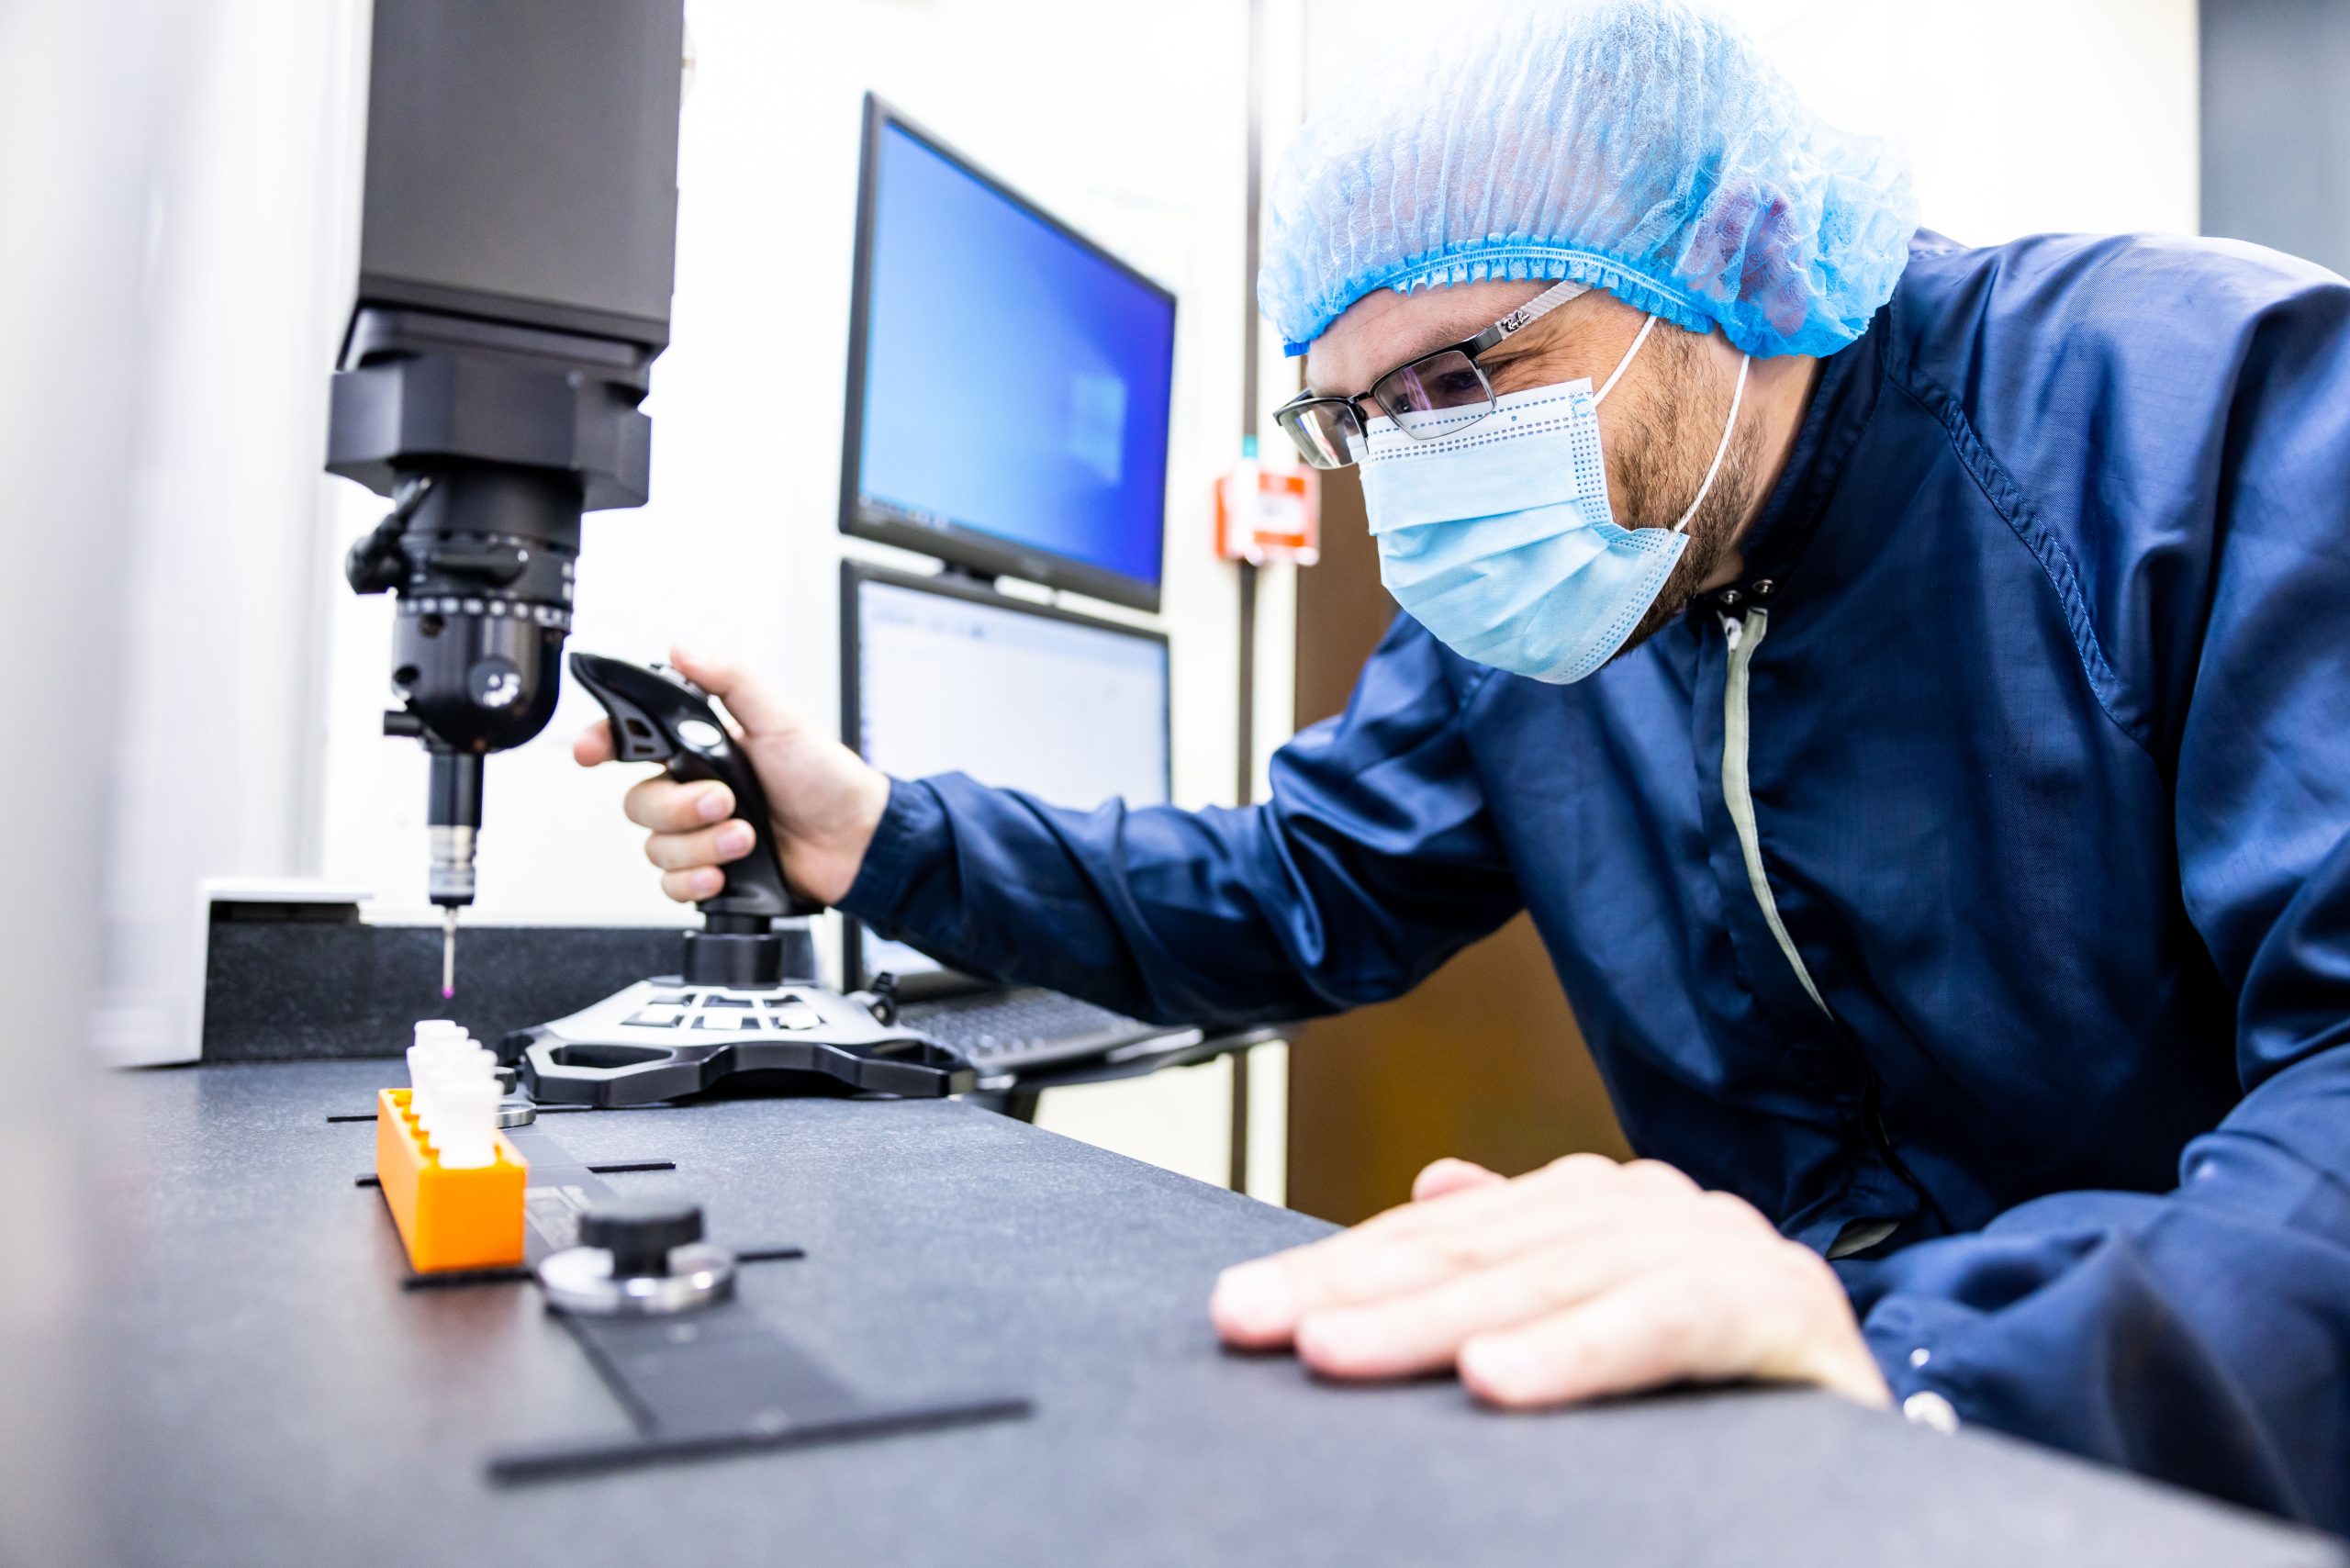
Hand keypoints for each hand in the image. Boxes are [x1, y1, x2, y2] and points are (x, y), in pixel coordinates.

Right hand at [573, 647, 891, 907]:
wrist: (856, 841)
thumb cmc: (826, 777)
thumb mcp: (780, 719)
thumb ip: (731, 681)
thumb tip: (682, 648)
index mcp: (700, 746)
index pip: (631, 739)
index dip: (601, 743)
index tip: (592, 752)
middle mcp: (694, 789)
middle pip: (639, 801)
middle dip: (681, 806)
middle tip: (726, 801)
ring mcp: (701, 833)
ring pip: (655, 845)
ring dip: (701, 844)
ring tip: (747, 837)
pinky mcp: (712, 870)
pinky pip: (672, 883)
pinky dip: (696, 879)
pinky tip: (727, 871)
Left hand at [1209, 1153, 1889, 1410]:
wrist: (1878, 1448)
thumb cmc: (1720, 1386)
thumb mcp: (1602, 1316)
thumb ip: (1520, 1256)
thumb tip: (1434, 1189)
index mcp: (1599, 1207)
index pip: (1441, 1238)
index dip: (1334, 1269)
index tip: (1239, 1310)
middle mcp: (1651, 1210)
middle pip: (1476, 1255)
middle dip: (1351, 1291)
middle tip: (1252, 1324)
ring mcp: (1717, 1248)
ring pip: (1548, 1286)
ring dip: (1431, 1325)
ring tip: (1336, 1353)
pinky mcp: (1781, 1310)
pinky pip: (1659, 1331)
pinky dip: (1573, 1355)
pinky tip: (1495, 1384)